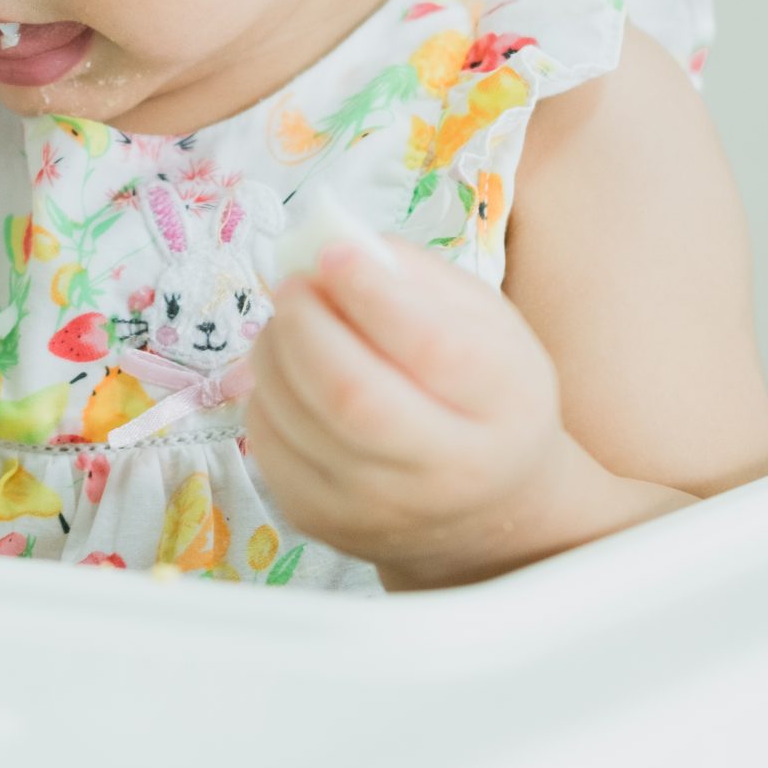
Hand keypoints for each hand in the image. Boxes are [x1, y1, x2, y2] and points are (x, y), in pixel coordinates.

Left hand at [245, 237, 615, 589]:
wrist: (484, 505)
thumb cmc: (483, 392)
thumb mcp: (486, 323)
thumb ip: (417, 277)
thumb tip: (338, 245)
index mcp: (502, 407)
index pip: (432, 349)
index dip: (372, 294)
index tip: (335, 255)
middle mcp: (445, 472)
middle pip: (352, 397)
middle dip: (307, 324)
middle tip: (295, 285)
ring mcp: (379, 508)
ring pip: (298, 421)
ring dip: (275, 352)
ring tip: (290, 322)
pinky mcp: (324, 522)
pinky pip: (268, 447)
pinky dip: (264, 395)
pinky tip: (287, 374)